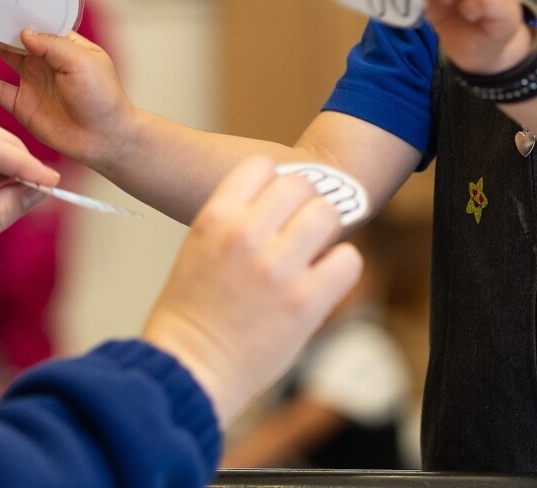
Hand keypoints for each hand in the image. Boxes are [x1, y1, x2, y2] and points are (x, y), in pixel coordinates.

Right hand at [0, 25, 136, 168]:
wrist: (104, 139)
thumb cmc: (102, 97)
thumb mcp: (84, 64)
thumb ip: (54, 46)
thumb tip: (24, 32)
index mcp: (65, 44)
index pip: (40, 21)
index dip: (23, 8)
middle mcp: (46, 60)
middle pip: (17, 36)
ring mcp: (33, 81)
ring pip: (4, 56)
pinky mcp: (23, 105)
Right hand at [140, 157, 360, 425]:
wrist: (188, 371)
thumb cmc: (191, 314)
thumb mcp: (199, 247)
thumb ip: (236, 219)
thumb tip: (282, 200)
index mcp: (215, 219)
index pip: (261, 166)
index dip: (273, 184)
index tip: (275, 206)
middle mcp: (246, 235)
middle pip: (300, 185)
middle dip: (304, 205)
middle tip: (299, 232)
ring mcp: (278, 268)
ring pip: (327, 214)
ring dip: (325, 232)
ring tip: (312, 255)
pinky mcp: (306, 302)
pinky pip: (348, 259)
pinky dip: (341, 267)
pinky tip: (323, 281)